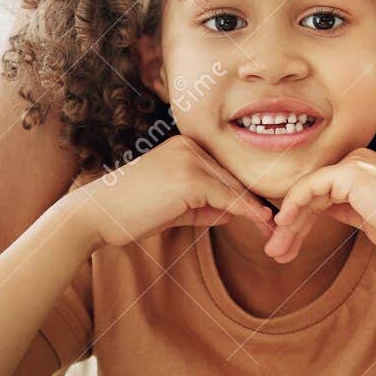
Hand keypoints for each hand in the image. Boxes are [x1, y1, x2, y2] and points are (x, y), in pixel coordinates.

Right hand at [70, 135, 275, 251]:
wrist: (98, 213)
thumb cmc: (131, 212)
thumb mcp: (174, 207)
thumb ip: (204, 207)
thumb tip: (234, 212)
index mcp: (185, 146)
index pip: (222, 173)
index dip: (244, 195)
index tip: (264, 214)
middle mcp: (190, 146)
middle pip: (231, 178)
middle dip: (255, 202)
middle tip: (277, 224)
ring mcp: (190, 158)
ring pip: (232, 187)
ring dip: (256, 210)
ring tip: (274, 230)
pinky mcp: (190, 177)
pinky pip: (226, 197)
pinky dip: (246, 212)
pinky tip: (261, 224)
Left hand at [265, 146, 375, 265]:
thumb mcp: (367, 219)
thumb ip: (344, 209)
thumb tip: (320, 209)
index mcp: (361, 169)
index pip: (320, 194)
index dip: (299, 221)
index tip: (285, 247)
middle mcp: (356, 160)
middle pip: (311, 193)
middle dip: (290, 225)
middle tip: (274, 251)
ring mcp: (355, 163)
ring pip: (308, 191)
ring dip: (289, 222)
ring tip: (275, 250)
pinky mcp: (352, 172)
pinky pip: (313, 185)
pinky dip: (295, 203)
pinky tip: (284, 223)